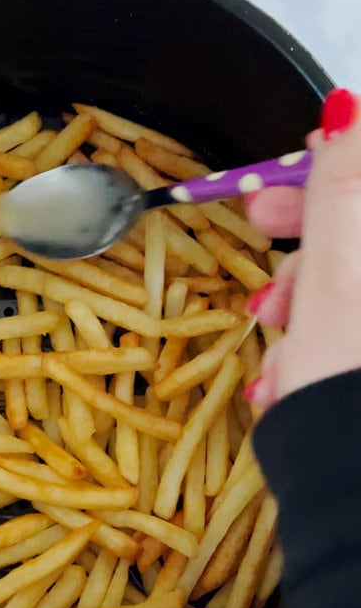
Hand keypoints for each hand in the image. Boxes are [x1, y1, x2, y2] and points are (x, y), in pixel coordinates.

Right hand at [244, 88, 360, 407]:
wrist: (356, 497)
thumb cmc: (347, 387)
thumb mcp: (338, 276)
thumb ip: (343, 186)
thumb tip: (351, 111)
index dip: (331, 172)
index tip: (285, 174)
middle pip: (360, 234)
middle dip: (308, 238)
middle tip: (256, 227)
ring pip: (350, 287)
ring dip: (302, 307)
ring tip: (276, 354)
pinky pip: (346, 334)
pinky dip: (316, 347)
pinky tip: (288, 379)